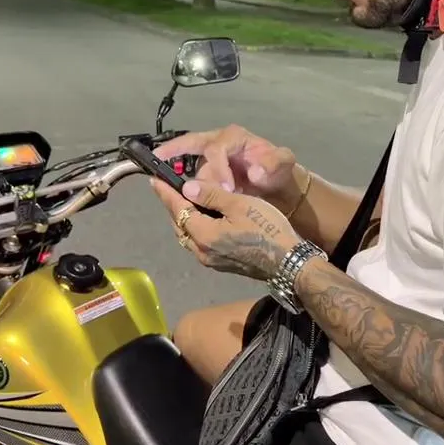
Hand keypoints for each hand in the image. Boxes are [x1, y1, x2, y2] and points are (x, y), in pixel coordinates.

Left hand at [150, 178, 301, 280]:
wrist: (289, 262)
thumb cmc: (266, 229)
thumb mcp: (240, 205)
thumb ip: (211, 195)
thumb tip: (186, 187)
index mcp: (203, 234)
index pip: (178, 209)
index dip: (166, 193)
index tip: (154, 180)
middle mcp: (201, 251)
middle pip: (179, 225)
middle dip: (173, 206)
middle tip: (169, 188)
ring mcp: (211, 261)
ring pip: (188, 236)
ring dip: (184, 219)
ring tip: (185, 202)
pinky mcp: (222, 264)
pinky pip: (199, 243)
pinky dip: (196, 228)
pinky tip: (204, 220)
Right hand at [154, 125, 297, 199]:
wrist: (277, 186)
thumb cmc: (279, 171)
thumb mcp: (283, 163)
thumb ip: (273, 165)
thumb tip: (254, 173)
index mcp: (233, 137)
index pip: (216, 149)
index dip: (217, 169)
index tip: (227, 190)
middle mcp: (216, 143)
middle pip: (190, 144)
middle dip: (171, 150)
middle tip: (157, 162)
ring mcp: (208, 159)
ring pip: (192, 170)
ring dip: (190, 185)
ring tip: (192, 201)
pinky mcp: (206, 174)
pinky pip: (192, 181)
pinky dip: (187, 191)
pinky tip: (181, 202)